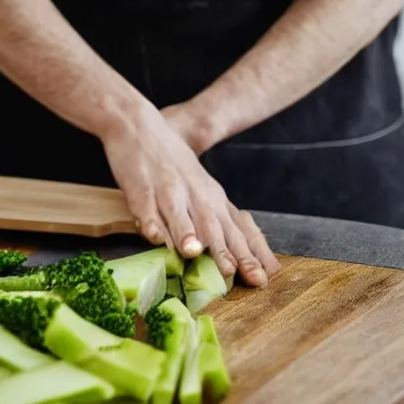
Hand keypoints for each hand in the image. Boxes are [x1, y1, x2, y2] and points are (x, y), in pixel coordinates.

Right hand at [102, 105, 280, 287]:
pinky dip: (151, 222)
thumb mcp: (197, 187)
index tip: (264, 278)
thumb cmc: (168, 160)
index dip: (250, 254)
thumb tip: (218, 252)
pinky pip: (146, 208)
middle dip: (229, 254)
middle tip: (242, 276)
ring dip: (189, 236)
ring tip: (195, 254)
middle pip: (215, 227)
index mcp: (211, 197)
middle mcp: (195, 195)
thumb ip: (208, 217)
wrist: (138, 125)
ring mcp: (168, 191)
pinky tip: (154, 236)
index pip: (236, 229)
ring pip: (181, 216)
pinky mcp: (141, 188)